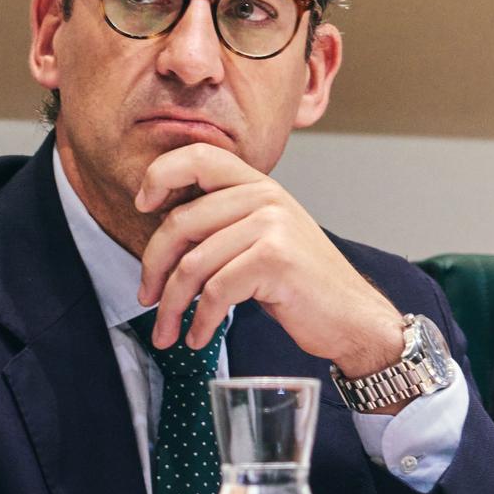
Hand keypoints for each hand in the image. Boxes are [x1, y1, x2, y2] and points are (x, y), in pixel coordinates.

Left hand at [134, 144, 404, 376]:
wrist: (351, 316)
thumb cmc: (302, 285)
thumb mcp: (265, 239)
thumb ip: (224, 225)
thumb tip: (163, 239)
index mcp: (260, 186)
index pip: (199, 157)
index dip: (161, 175)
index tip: (142, 206)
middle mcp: (266, 197)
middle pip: (181, 222)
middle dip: (153, 267)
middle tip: (146, 298)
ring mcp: (272, 226)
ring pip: (193, 265)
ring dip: (172, 306)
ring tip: (167, 332)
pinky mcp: (275, 259)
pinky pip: (216, 292)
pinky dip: (201, 321)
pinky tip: (198, 337)